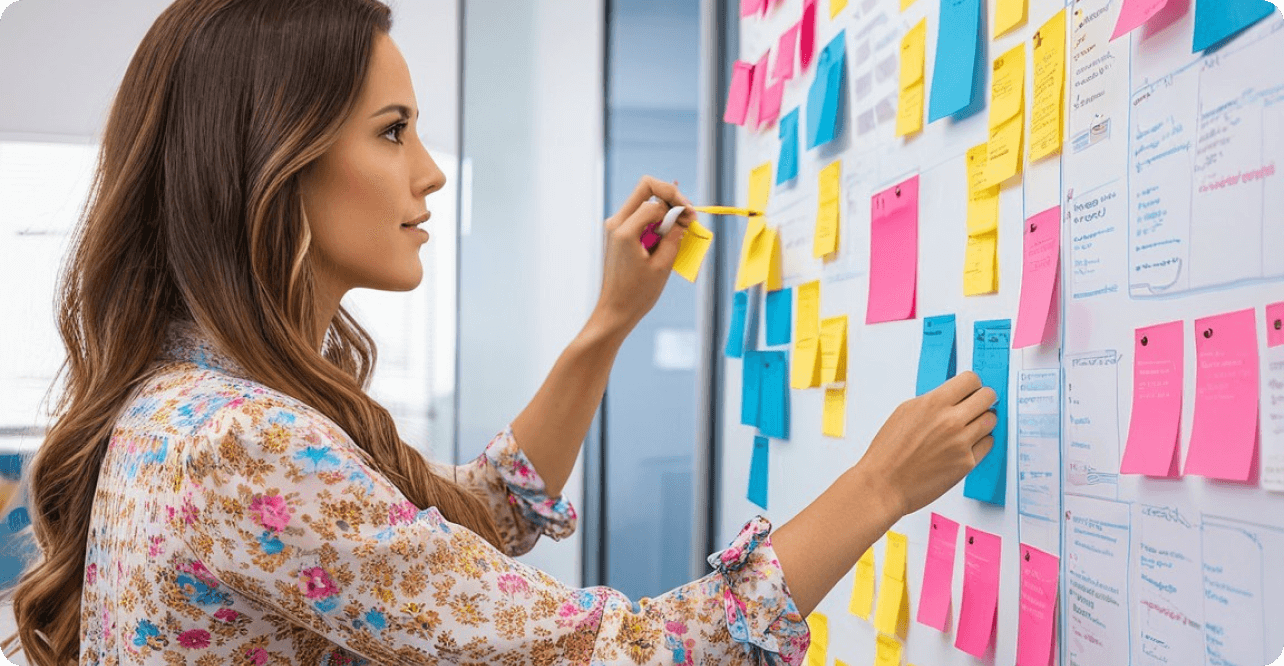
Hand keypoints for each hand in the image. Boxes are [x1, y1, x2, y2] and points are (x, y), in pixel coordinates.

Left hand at [591, 176, 696, 335]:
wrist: (615, 310)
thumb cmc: (637, 293)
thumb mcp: (662, 264)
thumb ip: (674, 235)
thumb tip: (683, 215)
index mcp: (624, 229)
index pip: (655, 199)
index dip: (677, 205)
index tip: (691, 219)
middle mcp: (616, 222)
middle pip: (645, 188)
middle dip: (671, 195)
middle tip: (688, 212)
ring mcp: (615, 227)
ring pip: (643, 199)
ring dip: (665, 208)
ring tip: (682, 225)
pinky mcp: (618, 234)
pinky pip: (640, 215)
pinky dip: (657, 219)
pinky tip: (670, 231)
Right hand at [853, 371, 997, 515]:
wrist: (884, 484)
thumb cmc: (889, 452)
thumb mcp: (905, 412)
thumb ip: (932, 402)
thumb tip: (952, 397)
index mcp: (933, 403)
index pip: (971, 380)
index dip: (972, 384)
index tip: (971, 389)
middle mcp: (951, 420)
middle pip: (987, 397)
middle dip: (984, 399)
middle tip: (977, 405)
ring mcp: (961, 442)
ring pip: (991, 420)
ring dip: (983, 421)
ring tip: (969, 427)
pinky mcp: (967, 462)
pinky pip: (987, 444)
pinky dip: (980, 442)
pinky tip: (965, 445)